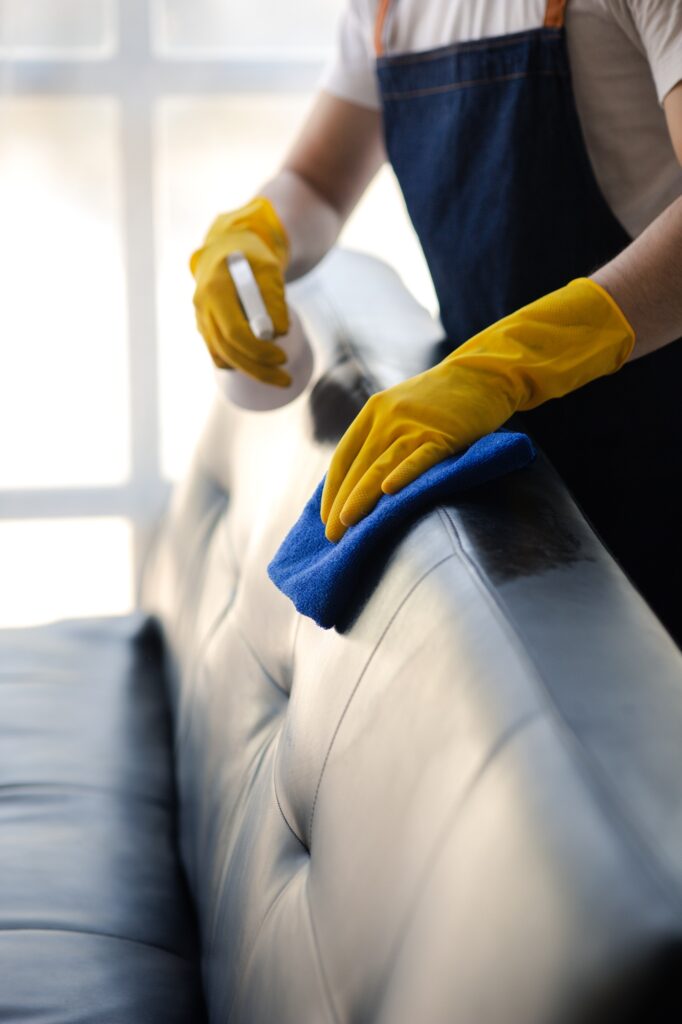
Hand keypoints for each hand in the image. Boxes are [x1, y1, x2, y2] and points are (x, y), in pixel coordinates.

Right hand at [190, 196, 290, 386]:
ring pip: (223, 358)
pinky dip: (239, 364)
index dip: (258, 350)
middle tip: (286, 380)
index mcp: (215, 288)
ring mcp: (201, 320)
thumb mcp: (270, 269)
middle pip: (228, 350)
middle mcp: (202, 307)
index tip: (283, 358)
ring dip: (252, 372)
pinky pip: (220, 356)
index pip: (234, 331)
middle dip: (259, 369)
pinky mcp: (206, 329)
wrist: (228, 250)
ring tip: (279, 377)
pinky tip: (259, 366)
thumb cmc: (253, 258)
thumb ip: (274, 297)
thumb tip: (279, 332)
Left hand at [321, 278, 634, 541]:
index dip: (332, 490)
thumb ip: (381, 439)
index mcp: (372, 413)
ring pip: (380, 465)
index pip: (343, 458)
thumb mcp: (401, 411)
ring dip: (362, 497)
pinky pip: (419, 458)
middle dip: (342, 502)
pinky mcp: (442, 433)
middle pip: (358, 467)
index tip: (326, 518)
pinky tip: (389, 492)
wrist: (481, 374)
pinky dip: (404, 474)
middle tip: (332, 535)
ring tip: (348, 523)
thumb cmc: (441, 401)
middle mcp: (386, 418)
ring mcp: (413, 425)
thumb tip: (361, 484)